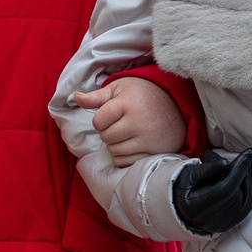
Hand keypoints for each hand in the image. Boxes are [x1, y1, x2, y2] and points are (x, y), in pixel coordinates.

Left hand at [73, 75, 188, 162]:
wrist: (176, 103)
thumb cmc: (142, 94)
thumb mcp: (119, 89)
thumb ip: (97, 96)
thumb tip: (75, 98)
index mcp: (127, 104)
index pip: (98, 121)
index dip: (100, 119)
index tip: (111, 114)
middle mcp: (139, 122)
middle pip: (106, 137)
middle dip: (108, 132)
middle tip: (120, 124)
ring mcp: (148, 139)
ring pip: (114, 152)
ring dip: (115, 145)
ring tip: (127, 133)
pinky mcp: (155, 152)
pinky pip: (126, 162)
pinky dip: (124, 156)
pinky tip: (132, 144)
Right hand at [172, 150, 251, 235]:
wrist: (182, 209)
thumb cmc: (185, 188)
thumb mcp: (190, 174)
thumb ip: (207, 169)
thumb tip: (225, 162)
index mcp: (197, 207)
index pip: (225, 188)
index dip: (238, 169)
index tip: (249, 152)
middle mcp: (212, 220)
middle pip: (236, 191)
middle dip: (239, 170)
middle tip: (235, 157)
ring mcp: (223, 224)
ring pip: (245, 197)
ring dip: (245, 177)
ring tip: (238, 165)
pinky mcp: (231, 224)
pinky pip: (247, 203)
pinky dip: (248, 187)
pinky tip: (243, 176)